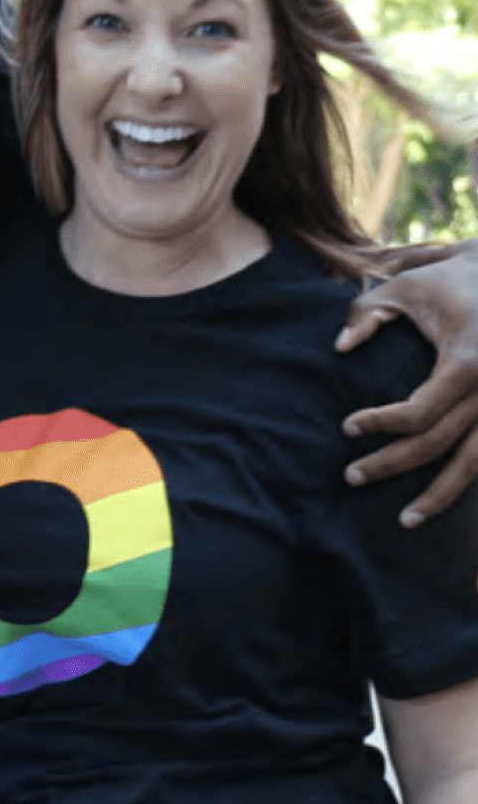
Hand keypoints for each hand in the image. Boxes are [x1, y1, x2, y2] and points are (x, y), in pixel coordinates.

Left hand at [338, 244, 477, 524]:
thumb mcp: (406, 286)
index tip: (346, 427)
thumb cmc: (451, 282)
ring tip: (405, 521)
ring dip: (441, 495)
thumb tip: (339, 349)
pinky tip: (441, 501)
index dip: (380, 424)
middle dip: (393, 464)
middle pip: (440, 444)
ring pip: (475, 463)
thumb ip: (367, 314)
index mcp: (468, 360)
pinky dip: (467, 480)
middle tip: (350, 476)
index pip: (420, 413)